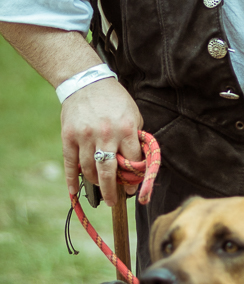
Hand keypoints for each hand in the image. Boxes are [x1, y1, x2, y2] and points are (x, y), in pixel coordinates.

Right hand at [61, 78, 142, 207]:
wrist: (87, 82)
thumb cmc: (114, 99)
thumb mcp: (133, 114)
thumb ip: (134, 138)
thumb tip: (136, 164)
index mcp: (125, 129)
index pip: (132, 161)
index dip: (134, 176)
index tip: (133, 185)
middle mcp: (106, 135)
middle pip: (109, 172)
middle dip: (113, 191)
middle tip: (114, 201)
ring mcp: (85, 137)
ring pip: (89, 170)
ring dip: (95, 183)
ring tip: (100, 187)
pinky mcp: (68, 137)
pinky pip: (70, 164)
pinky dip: (72, 180)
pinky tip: (74, 191)